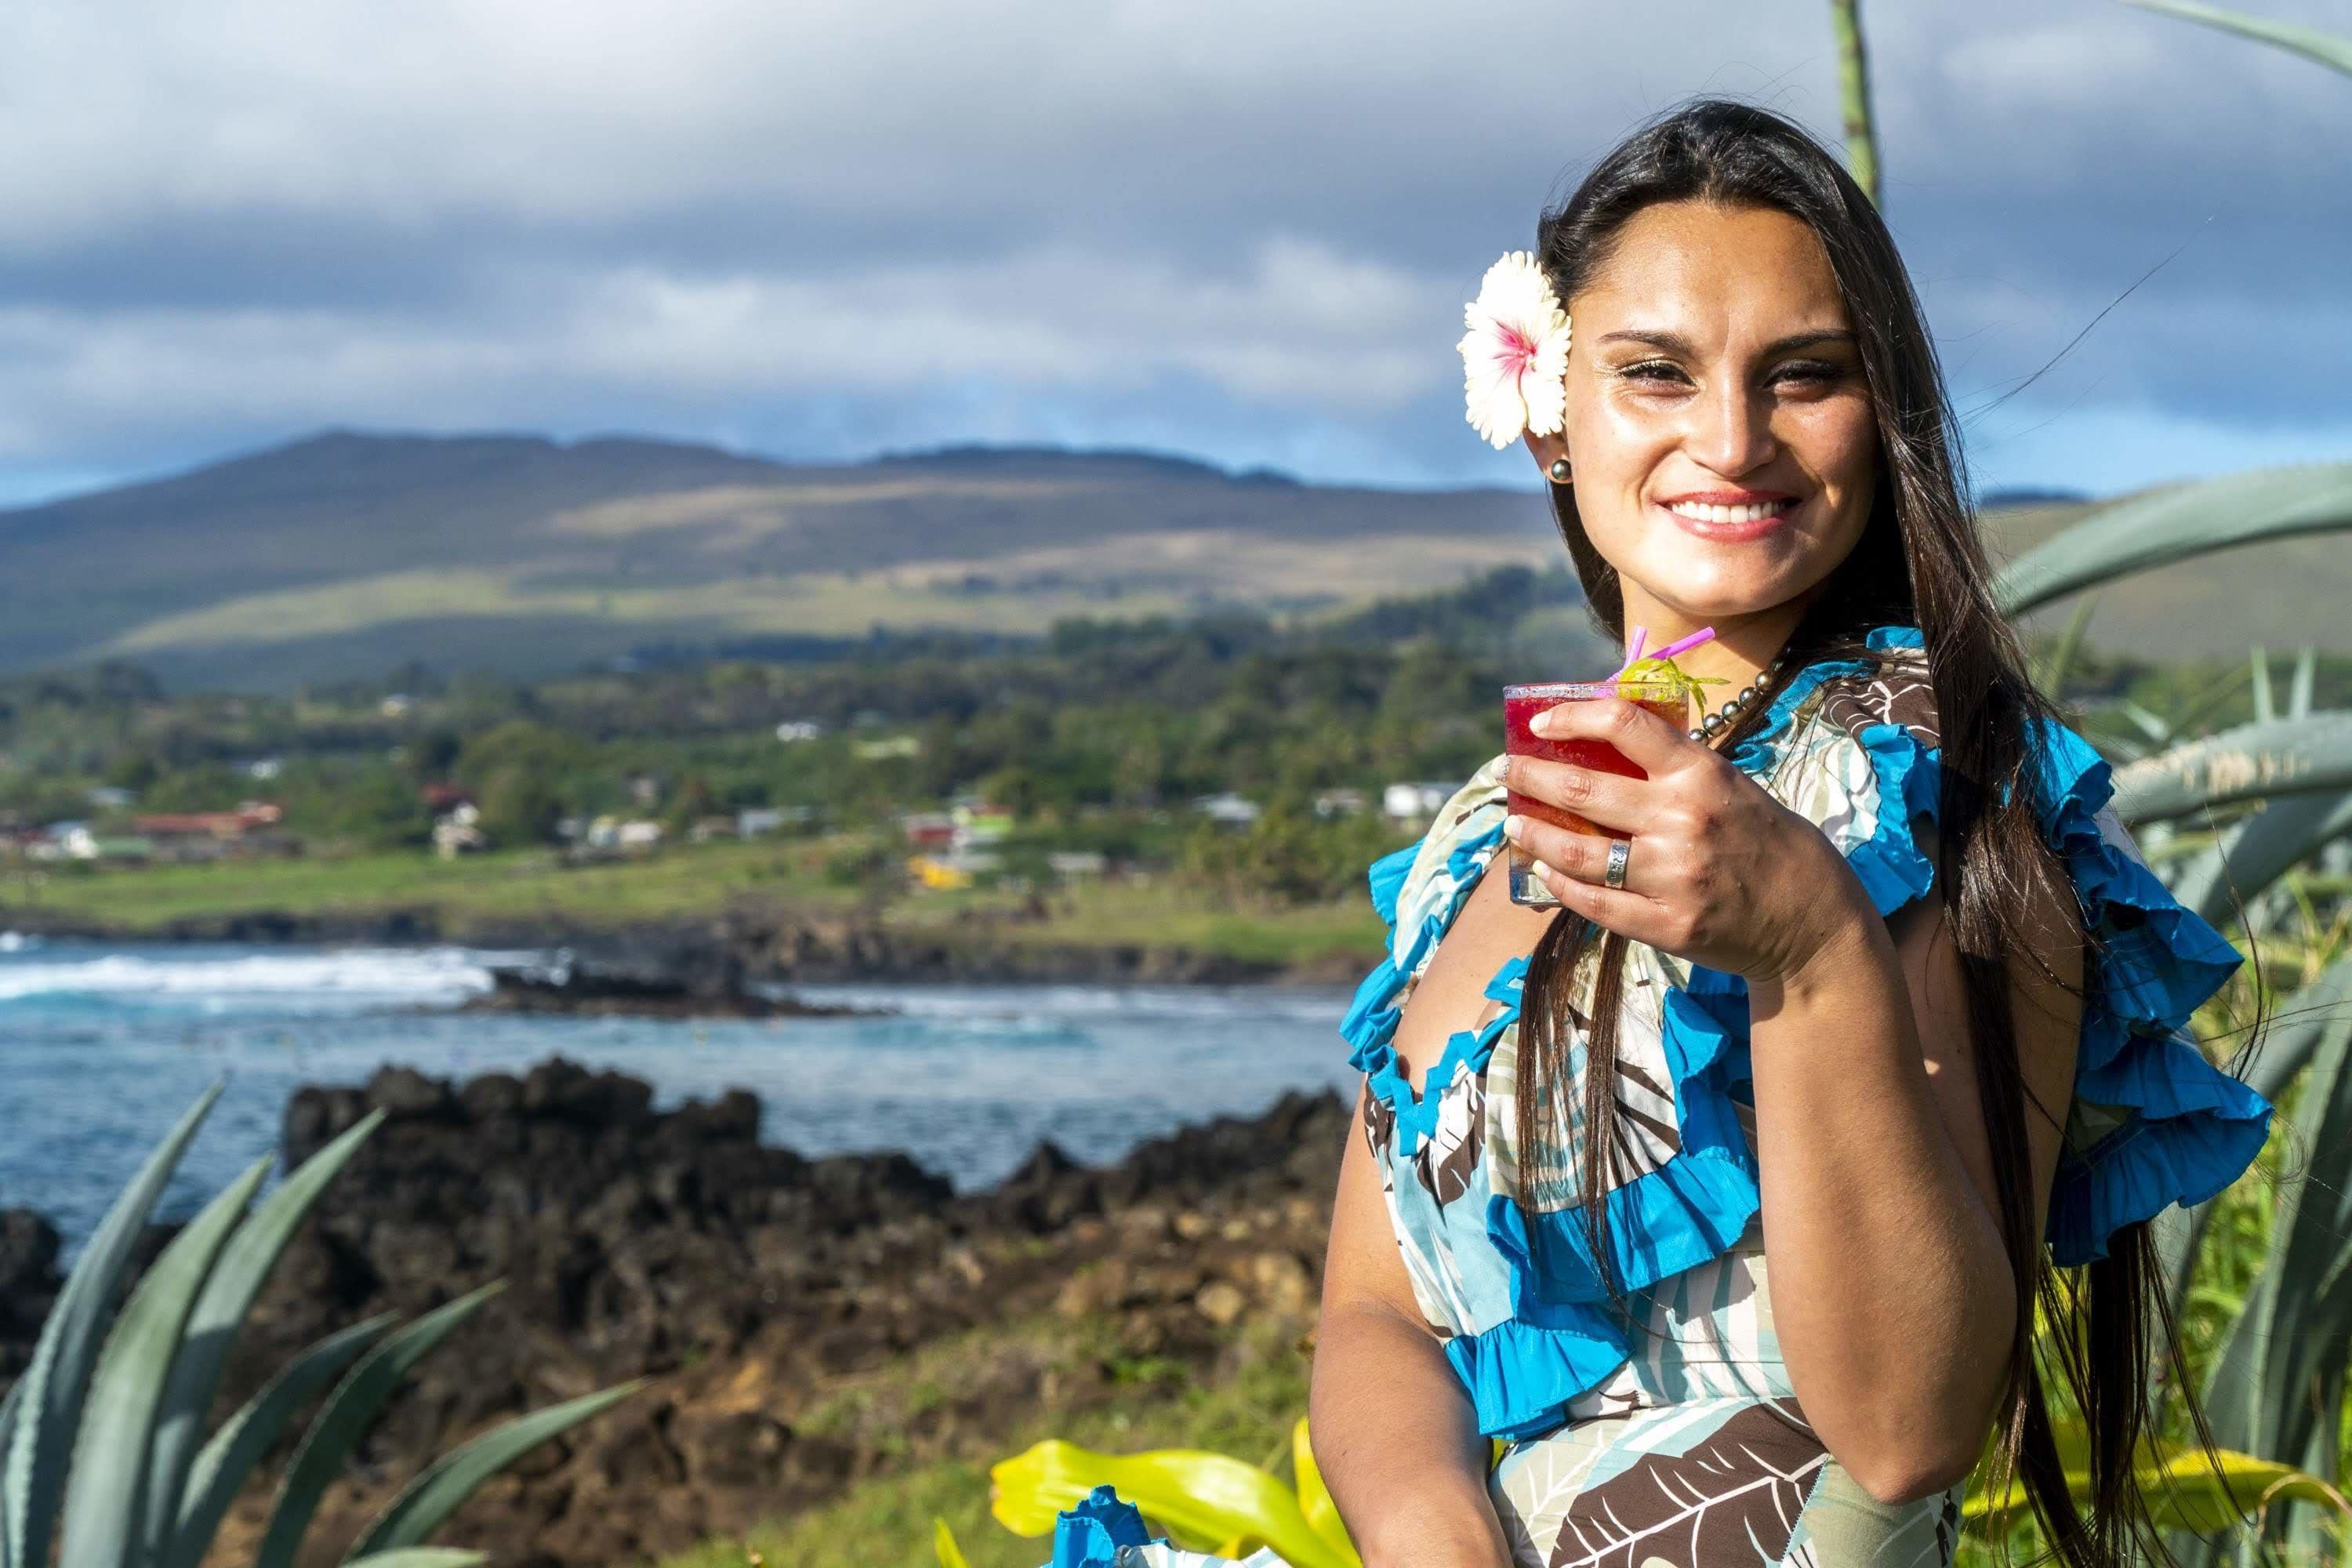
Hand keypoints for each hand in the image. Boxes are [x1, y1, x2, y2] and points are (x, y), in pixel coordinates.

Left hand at [1501, 695, 1874, 983]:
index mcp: (1700, 773)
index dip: (1571, 717)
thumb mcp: (1729, 785)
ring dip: (1536, 835)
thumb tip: (1598, 744)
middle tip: (1506, 771)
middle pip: (1583, 788)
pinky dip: (1562, 886)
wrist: (1809, 918)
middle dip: (1532, 776)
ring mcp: (1673, 875)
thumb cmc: (1763, 840)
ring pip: (1579, 853)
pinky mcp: (1667, 924)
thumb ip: (1672, 768)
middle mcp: (1683, 819)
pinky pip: (1596, 904)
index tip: (1537, 724)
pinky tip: (1544, 872)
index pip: (1624, 725)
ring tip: (1514, 825)